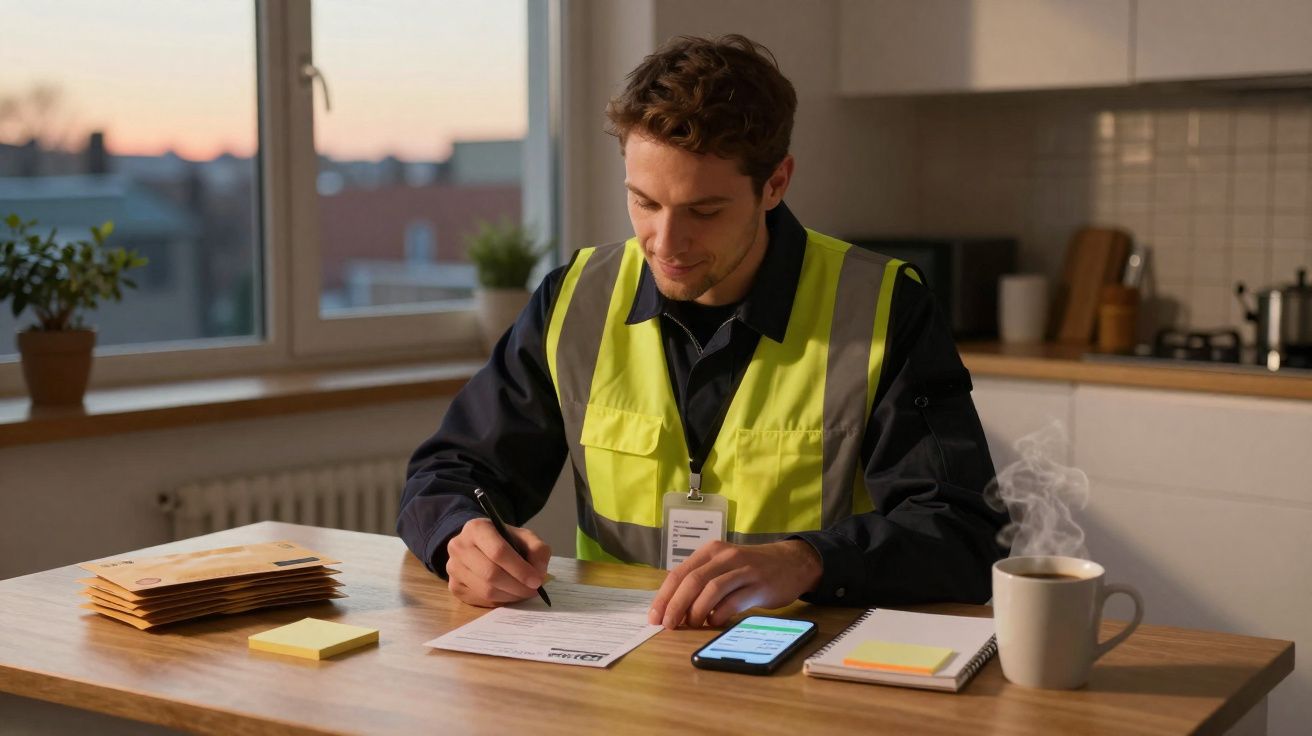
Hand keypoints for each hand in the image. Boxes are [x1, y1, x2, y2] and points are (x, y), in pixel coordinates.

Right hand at [445, 517, 550, 606]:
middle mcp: (459, 546)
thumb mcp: (524, 537)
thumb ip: (538, 550)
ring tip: (523, 592)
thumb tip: (539, 573)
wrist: (480, 545)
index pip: (498, 552)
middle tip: (533, 590)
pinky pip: (480, 600)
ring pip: (485, 591)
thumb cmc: (504, 540)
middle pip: (490, 574)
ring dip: (510, 596)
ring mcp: (453, 567)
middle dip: (517, 586)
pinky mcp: (454, 586)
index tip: (536, 581)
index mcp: (476, 528)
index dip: (520, 569)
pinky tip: (509, 594)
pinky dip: (499, 601)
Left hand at [647, 540, 822, 628]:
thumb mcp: (724, 566)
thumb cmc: (752, 568)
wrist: (792, 562)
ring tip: (691, 625)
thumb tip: (673, 607)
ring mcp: (744, 570)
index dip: (664, 596)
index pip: (679, 573)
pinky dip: (720, 614)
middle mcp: (725, 557)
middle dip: (675, 605)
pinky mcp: (760, 585)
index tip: (655, 616)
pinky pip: (734, 601)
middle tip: (668, 625)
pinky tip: (714, 623)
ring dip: (696, 611)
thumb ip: (701, 580)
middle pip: (692, 581)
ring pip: (711, 589)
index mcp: (711, 551)